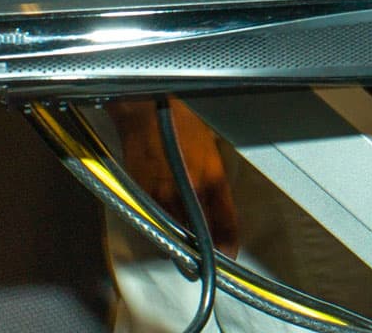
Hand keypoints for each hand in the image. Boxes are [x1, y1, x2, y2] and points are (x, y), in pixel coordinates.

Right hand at [113, 101, 240, 255]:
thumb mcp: (210, 150)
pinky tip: (166, 230)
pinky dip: (161, 228)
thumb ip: (214, 181)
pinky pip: (154, 220)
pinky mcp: (141, 195)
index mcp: (211, 175)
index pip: (225, 218)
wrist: (145, 113)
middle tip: (208, 257)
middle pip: (198, 231)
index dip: (228, 240)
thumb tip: (214, 207)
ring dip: (180, 243)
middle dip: (204, 248)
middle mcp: (188, 188)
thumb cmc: (183, 126)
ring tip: (187, 250)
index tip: (230, 255)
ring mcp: (162, 193)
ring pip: (174, 230)